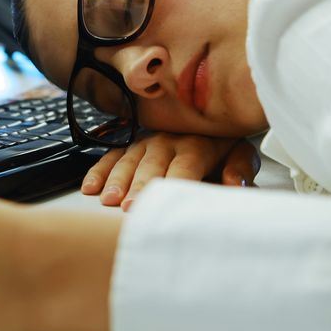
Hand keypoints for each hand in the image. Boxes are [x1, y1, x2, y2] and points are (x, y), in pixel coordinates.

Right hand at [81, 134, 259, 209]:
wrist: (209, 124)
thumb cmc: (224, 148)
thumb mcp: (241, 155)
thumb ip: (240, 170)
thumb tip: (234, 184)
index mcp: (197, 143)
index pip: (185, 164)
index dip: (174, 182)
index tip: (165, 202)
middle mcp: (168, 140)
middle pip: (152, 164)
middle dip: (140, 185)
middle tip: (128, 205)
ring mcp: (146, 142)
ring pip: (128, 160)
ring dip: (116, 179)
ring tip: (107, 199)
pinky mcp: (131, 147)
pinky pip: (111, 157)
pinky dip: (99, 171)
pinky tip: (90, 187)